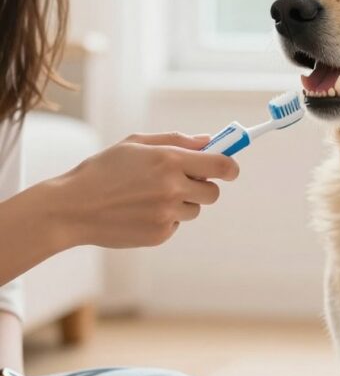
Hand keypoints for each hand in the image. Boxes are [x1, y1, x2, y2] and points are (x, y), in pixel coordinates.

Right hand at [53, 132, 239, 248]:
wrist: (73, 208)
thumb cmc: (103, 170)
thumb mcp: (136, 144)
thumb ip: (176, 141)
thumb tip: (209, 141)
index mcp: (169, 160)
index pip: (221, 166)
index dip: (230, 167)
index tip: (229, 169)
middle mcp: (173, 188)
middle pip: (213, 193)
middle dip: (204, 186)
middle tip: (183, 181)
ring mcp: (167, 214)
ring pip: (194, 209)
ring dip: (182, 203)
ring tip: (149, 196)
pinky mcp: (160, 234)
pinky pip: (176, 224)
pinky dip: (165, 218)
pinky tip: (140, 211)